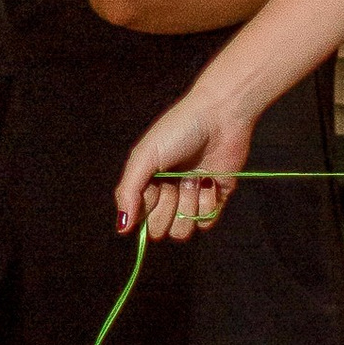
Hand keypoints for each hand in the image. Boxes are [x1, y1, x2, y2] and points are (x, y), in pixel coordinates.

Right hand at [114, 88, 255, 238]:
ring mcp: (192, 197)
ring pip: (183, 228)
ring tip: (195, 178)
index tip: (157, 187)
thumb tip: (122, 226)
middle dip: (169, 208)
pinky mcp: (216, 198)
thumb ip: (128, 192)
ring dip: (189, 205)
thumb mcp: (145, 157)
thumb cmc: (179, 130)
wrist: (221, 116)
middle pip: (161, 228)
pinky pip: (207, 221)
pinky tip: (210, 182)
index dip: (148, 209)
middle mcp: (168, 193)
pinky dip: (208, 205)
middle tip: (176, 182)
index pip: (140, 218)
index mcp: (147, 183)